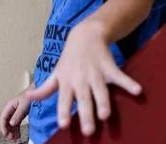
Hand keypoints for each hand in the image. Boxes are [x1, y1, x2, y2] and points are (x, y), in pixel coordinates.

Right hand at [0, 86, 32, 140]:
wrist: (38, 91)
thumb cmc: (30, 95)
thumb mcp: (23, 105)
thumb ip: (17, 114)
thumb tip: (11, 123)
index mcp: (10, 105)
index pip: (3, 118)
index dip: (3, 127)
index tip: (6, 134)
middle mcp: (11, 109)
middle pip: (6, 122)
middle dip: (8, 131)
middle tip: (11, 138)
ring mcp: (16, 112)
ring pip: (11, 124)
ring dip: (12, 132)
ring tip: (15, 138)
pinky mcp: (20, 114)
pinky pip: (16, 124)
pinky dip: (16, 130)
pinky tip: (18, 134)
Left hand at [25, 21, 141, 135]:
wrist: (86, 34)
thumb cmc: (70, 58)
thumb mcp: (57, 72)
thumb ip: (46, 88)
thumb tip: (29, 98)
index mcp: (67, 82)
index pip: (64, 99)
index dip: (64, 111)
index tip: (64, 124)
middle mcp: (81, 79)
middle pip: (84, 99)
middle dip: (86, 114)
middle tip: (88, 131)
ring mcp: (96, 72)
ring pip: (100, 90)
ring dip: (103, 102)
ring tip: (106, 115)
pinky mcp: (110, 66)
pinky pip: (120, 76)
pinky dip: (128, 83)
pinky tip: (137, 91)